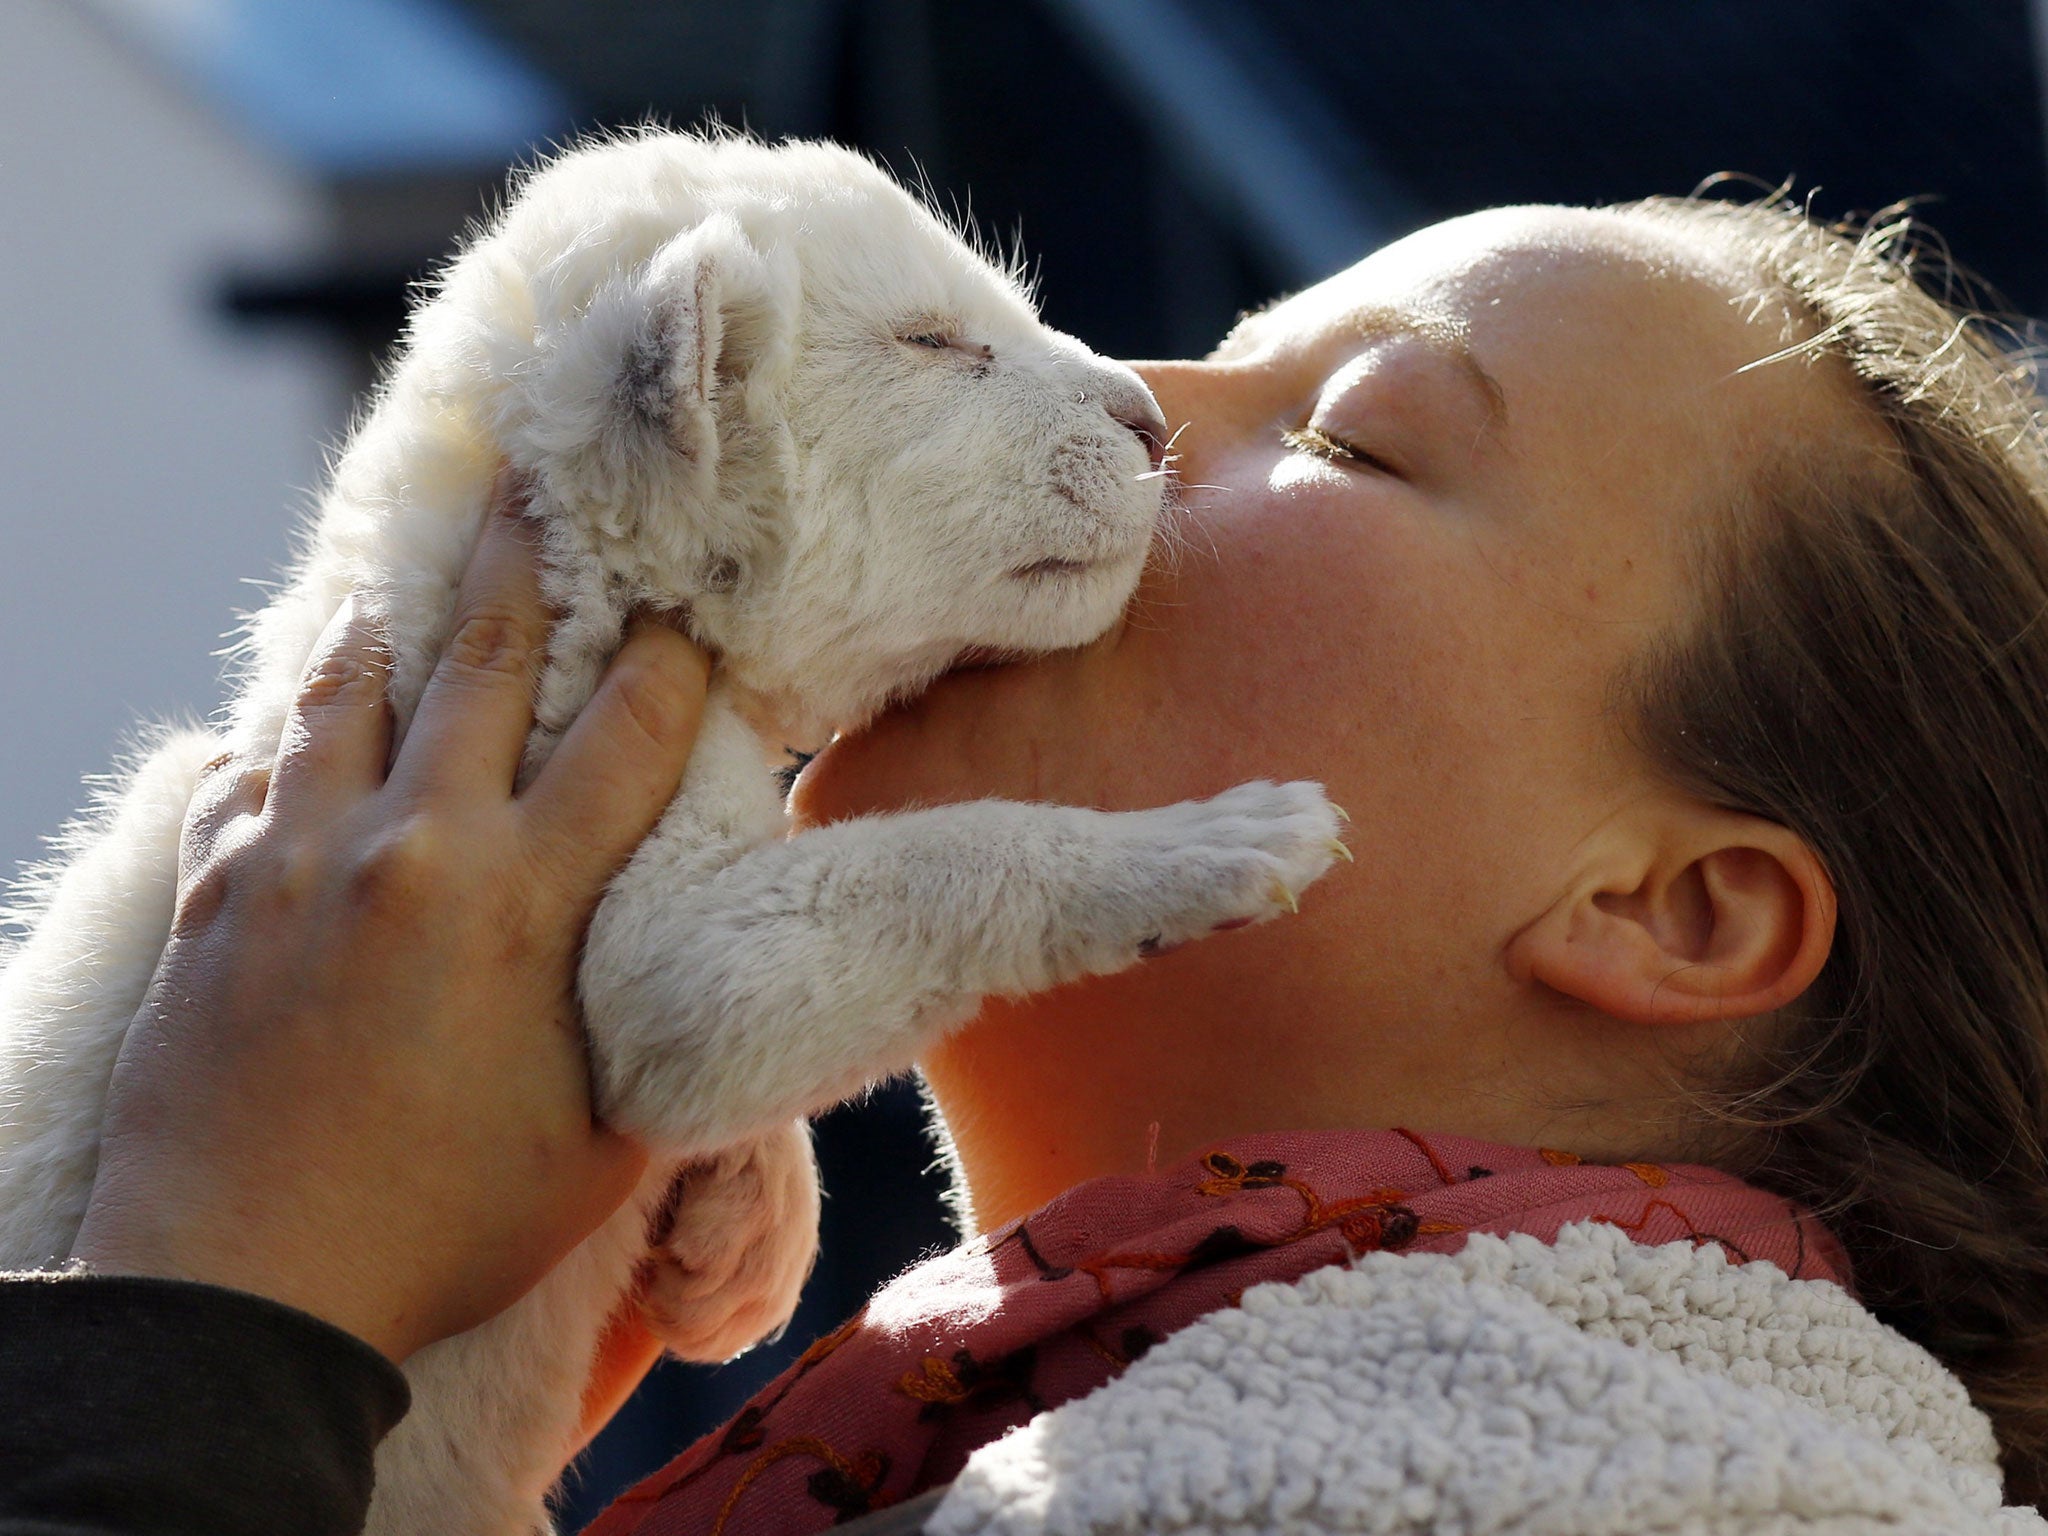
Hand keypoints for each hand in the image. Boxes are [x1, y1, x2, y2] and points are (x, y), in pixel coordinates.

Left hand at [69, 488, 709, 1363]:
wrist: (240, 1291)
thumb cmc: (443, 1228)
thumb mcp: (604, 1149)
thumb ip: (662, 1038)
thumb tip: (713, 983)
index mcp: (527, 901)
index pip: (628, 733)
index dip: (672, 655)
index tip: (692, 604)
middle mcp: (414, 846)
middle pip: (486, 658)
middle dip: (527, 555)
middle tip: (542, 473)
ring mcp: (298, 858)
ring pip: (349, 687)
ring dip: (389, 617)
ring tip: (401, 563)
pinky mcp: (212, 893)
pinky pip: (249, 769)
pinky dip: (280, 728)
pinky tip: (291, 711)